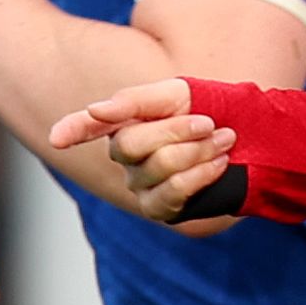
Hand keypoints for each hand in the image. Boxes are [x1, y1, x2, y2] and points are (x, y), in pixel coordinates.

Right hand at [50, 78, 238, 225]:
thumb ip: (135, 101)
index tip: (56, 139)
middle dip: (177, 131)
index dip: (73, 130)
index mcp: (124, 124)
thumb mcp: (176, 95)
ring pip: (158, 167)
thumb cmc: (206, 112)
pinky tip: (219, 163)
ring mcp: (140, 186)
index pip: (89, 126)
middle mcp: (125, 158)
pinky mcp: (161, 209)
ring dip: (198, 151)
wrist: (248, 140)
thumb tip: (96, 110)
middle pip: (131, 144)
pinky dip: (201, 173)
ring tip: (225, 139)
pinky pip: (173, 192)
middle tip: (208, 123)